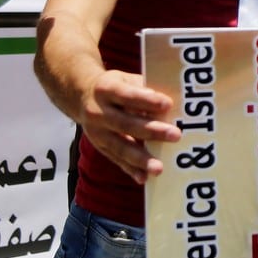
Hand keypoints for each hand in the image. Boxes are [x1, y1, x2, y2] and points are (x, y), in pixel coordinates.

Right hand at [79, 69, 180, 183]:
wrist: (82, 95)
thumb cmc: (116, 86)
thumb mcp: (126, 79)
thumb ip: (145, 89)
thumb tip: (170, 104)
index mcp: (106, 89)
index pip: (128, 95)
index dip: (147, 100)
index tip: (168, 105)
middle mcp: (98, 112)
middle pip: (125, 123)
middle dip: (151, 131)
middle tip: (175, 135)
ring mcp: (97, 132)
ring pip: (120, 146)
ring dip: (140, 158)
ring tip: (159, 168)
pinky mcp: (100, 147)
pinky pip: (116, 160)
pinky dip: (130, 169)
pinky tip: (144, 178)